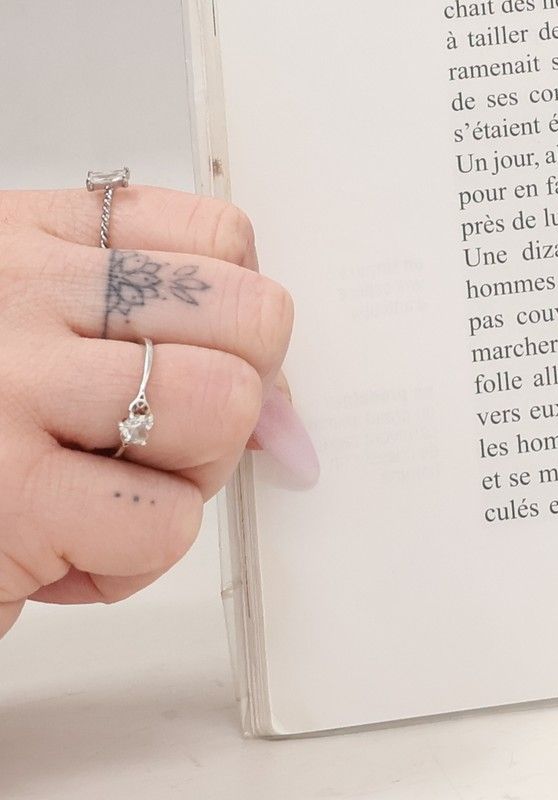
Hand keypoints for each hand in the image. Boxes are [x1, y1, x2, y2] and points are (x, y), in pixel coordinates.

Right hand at [0, 188, 308, 641]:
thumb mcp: (23, 337)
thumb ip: (146, 335)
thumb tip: (288, 417)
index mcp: (29, 238)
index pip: (218, 238)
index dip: (235, 322)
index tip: (199, 365)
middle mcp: (24, 292)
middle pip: (250, 315)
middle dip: (234, 397)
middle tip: (154, 445)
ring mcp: (12, 388)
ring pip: (224, 406)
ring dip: (188, 478)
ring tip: (106, 497)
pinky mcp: (9, 499)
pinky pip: (163, 522)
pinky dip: (130, 561)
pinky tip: (56, 556)